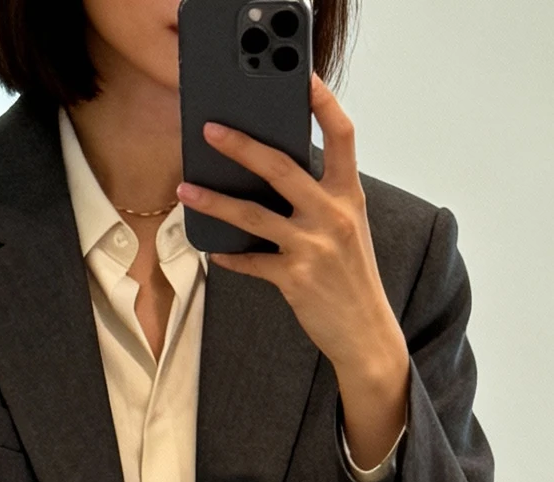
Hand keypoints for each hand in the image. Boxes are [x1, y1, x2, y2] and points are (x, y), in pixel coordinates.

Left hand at [178, 77, 409, 470]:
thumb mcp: (347, 229)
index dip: (323, 101)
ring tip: (186, 189)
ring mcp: (313, 247)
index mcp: (349, 195)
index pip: (342, 134)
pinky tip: (212, 248)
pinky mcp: (294, 279)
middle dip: (241, 144)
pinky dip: (229, 255)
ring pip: (253, 215)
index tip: (302, 75)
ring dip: (214, 201)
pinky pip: (251, 261)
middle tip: (210, 129)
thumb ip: (319, 198)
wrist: (366, 334)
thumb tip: (271, 172)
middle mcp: (333, 215)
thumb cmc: (352, 277)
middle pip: (281, 167)